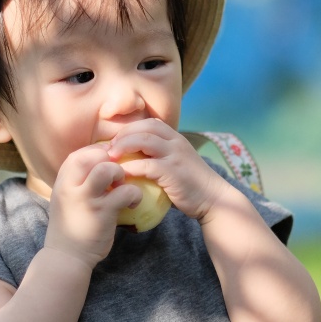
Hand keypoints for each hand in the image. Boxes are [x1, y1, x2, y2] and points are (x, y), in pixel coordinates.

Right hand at [44, 142, 142, 267]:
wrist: (67, 256)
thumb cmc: (71, 224)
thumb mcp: (66, 197)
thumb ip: (78, 180)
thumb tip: (102, 161)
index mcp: (63, 180)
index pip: (80, 153)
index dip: (98, 154)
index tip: (109, 165)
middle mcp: (71, 186)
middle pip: (93, 155)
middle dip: (111, 160)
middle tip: (117, 175)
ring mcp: (86, 199)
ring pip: (107, 169)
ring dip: (121, 174)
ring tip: (123, 186)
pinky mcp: (102, 213)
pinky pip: (125, 192)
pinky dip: (135, 194)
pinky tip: (133, 202)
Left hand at [106, 120, 229, 221]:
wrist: (212, 199)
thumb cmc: (190, 185)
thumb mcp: (175, 164)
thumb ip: (159, 158)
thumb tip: (132, 160)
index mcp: (175, 137)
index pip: (148, 123)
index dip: (129, 129)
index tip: (115, 142)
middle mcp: (175, 142)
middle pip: (143, 128)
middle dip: (122, 136)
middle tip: (108, 149)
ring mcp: (175, 155)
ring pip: (144, 140)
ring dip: (123, 147)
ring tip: (110, 158)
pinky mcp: (173, 172)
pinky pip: (147, 165)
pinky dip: (130, 168)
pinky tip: (121, 175)